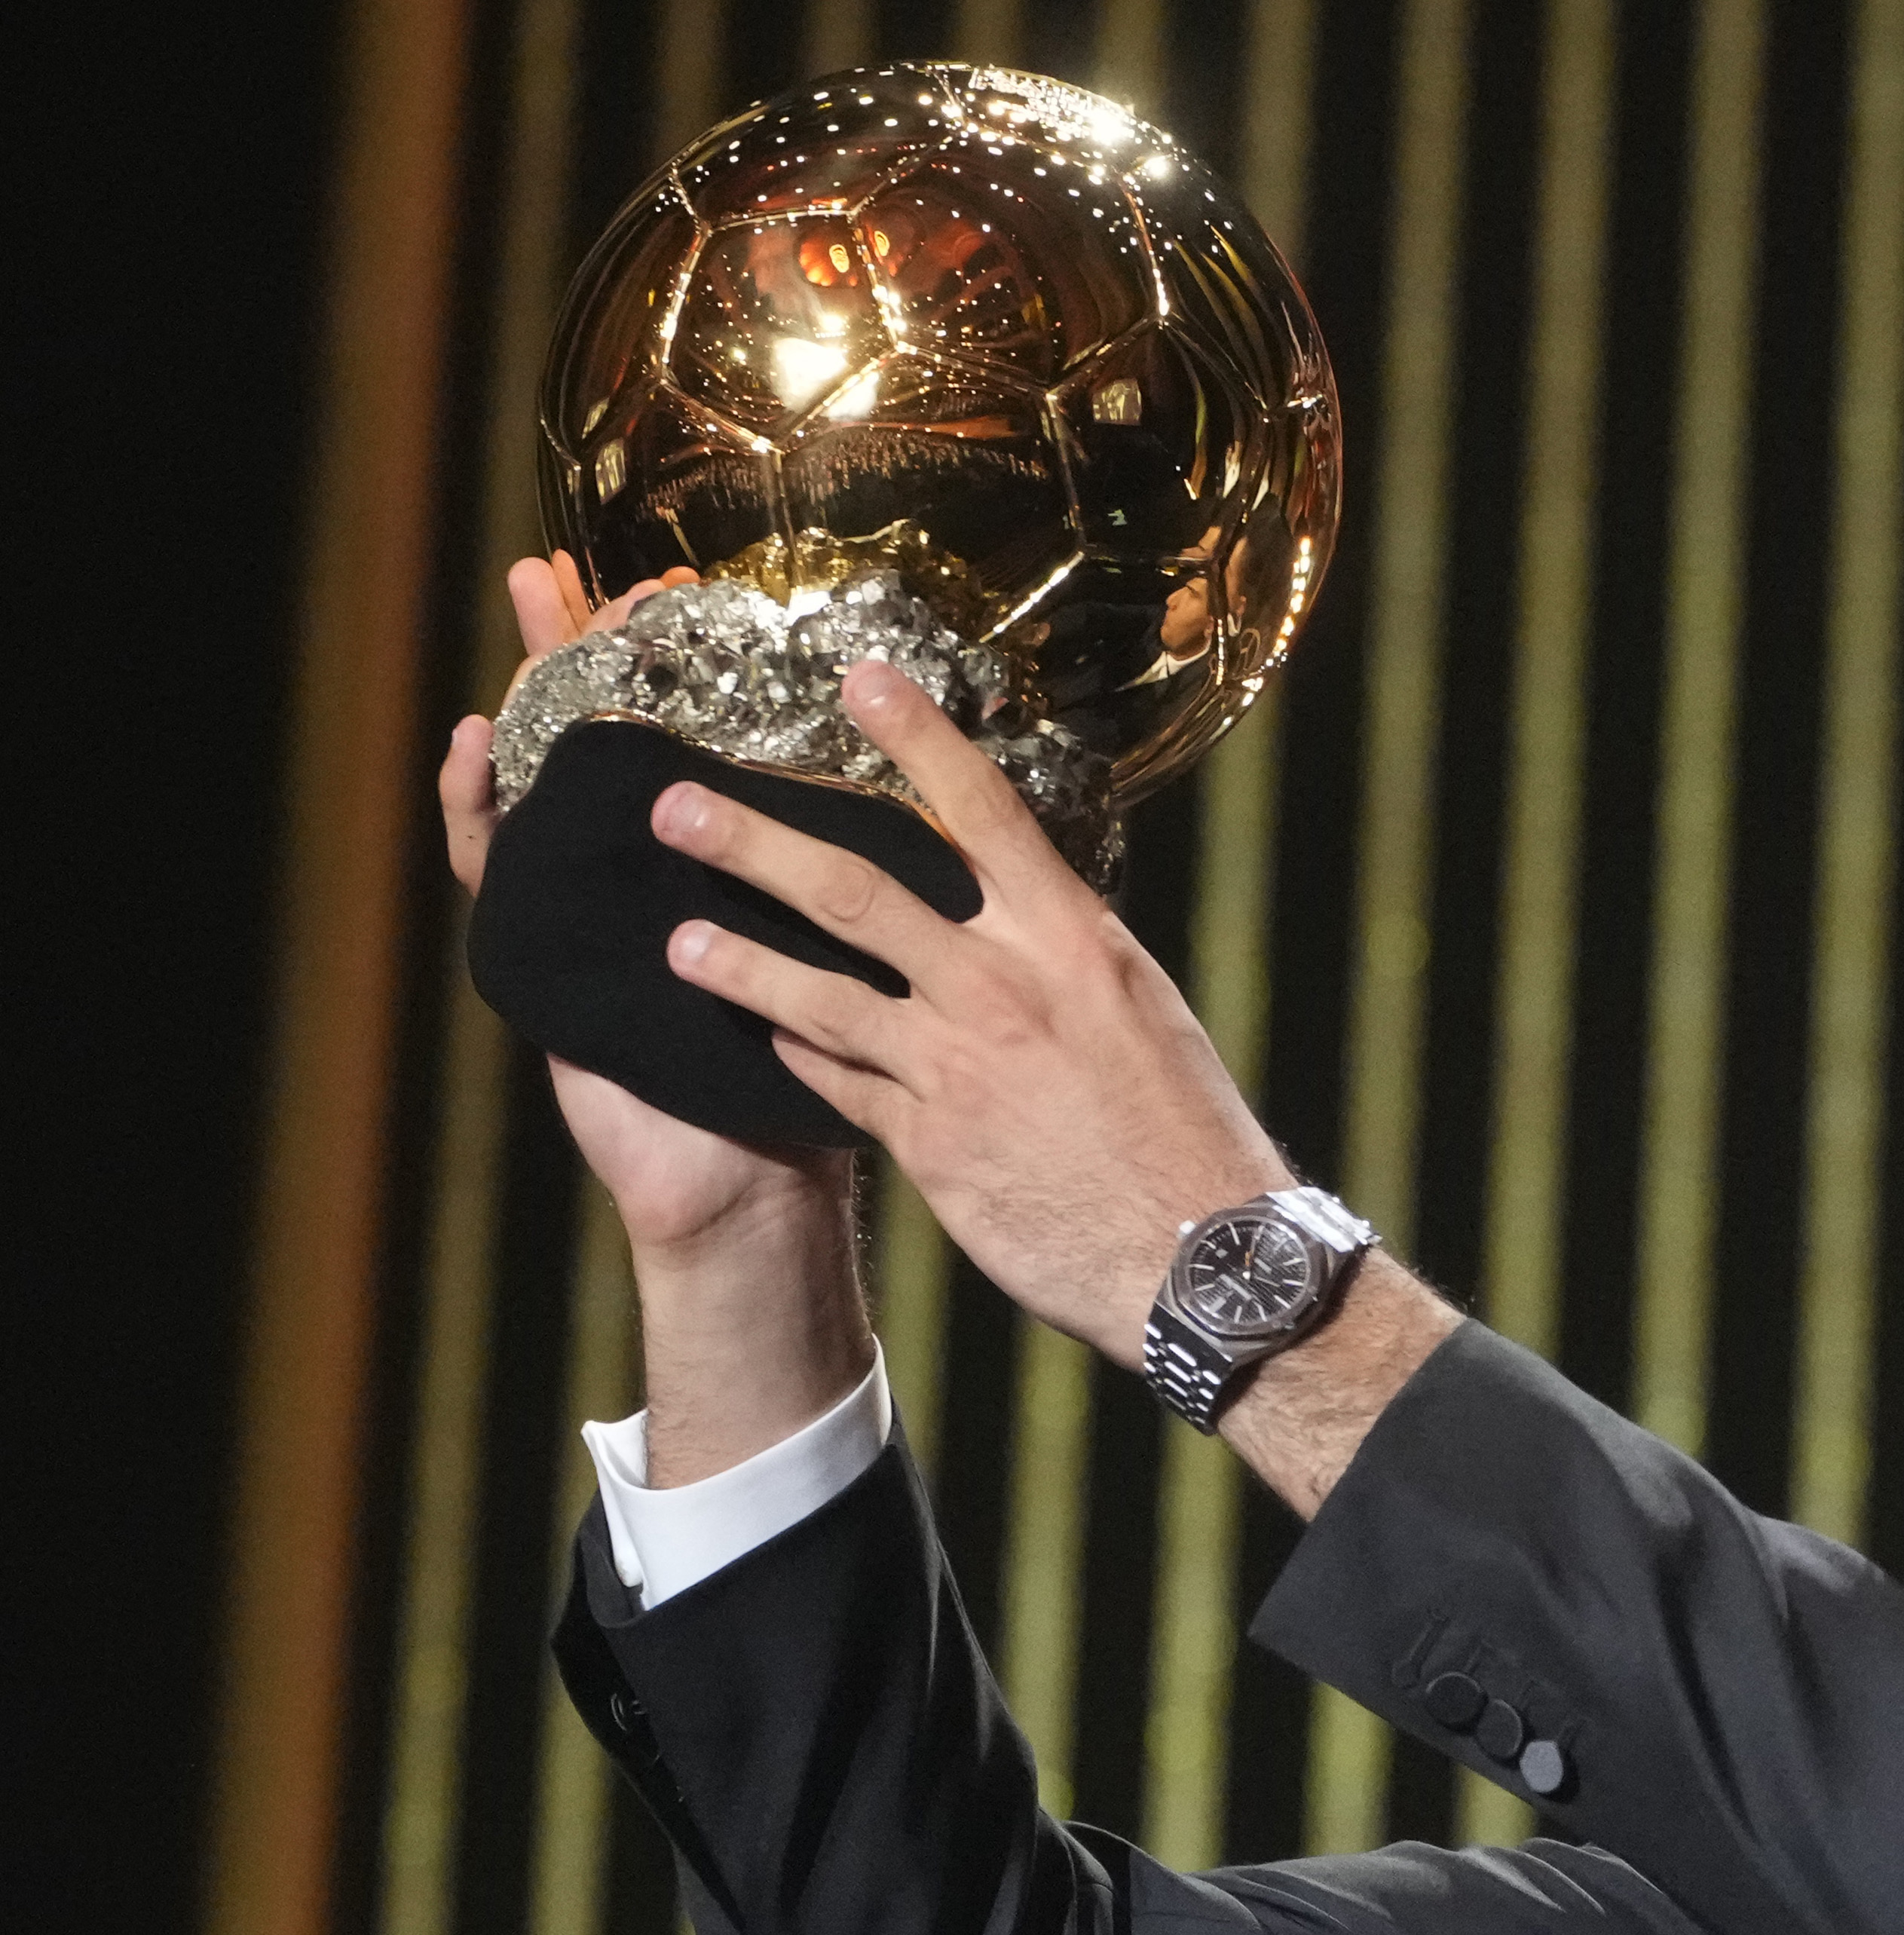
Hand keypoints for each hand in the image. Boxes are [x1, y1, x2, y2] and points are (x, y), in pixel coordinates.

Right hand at [439, 556, 837, 1253]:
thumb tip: (956, 798)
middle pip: (618, 729)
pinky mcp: (542, 951)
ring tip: (529, 605)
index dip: (695, 657)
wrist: (753, 1179)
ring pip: (547, 774)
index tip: (699, 581)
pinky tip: (473, 750)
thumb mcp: (860, 960)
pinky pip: (492, 871)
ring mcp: (591, 898)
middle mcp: (657, 864)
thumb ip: (883, 884)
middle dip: (606, 645)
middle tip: (594, 568)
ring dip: (533, 689)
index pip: (707, 731)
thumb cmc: (818, 1069)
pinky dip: (474, 809)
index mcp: (736, 855)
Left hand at [648, 658, 1294, 1356]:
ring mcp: (957, 1065)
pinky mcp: (927, 1142)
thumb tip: (1019, 911)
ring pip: (815, 994)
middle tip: (675, 808)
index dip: (916, 738)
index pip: (981, 811)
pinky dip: (796, 1054)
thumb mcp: (1141, 1011)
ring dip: (735, 961)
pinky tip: (760, 1039)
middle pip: (854, 892)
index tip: (859, 679)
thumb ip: (1064, 956)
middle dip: (753, 843)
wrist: (1197, 1254)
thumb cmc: (1185, 1130)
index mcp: (1071, 939)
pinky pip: (838, 1082)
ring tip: (677, 941)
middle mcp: (1005, 986)